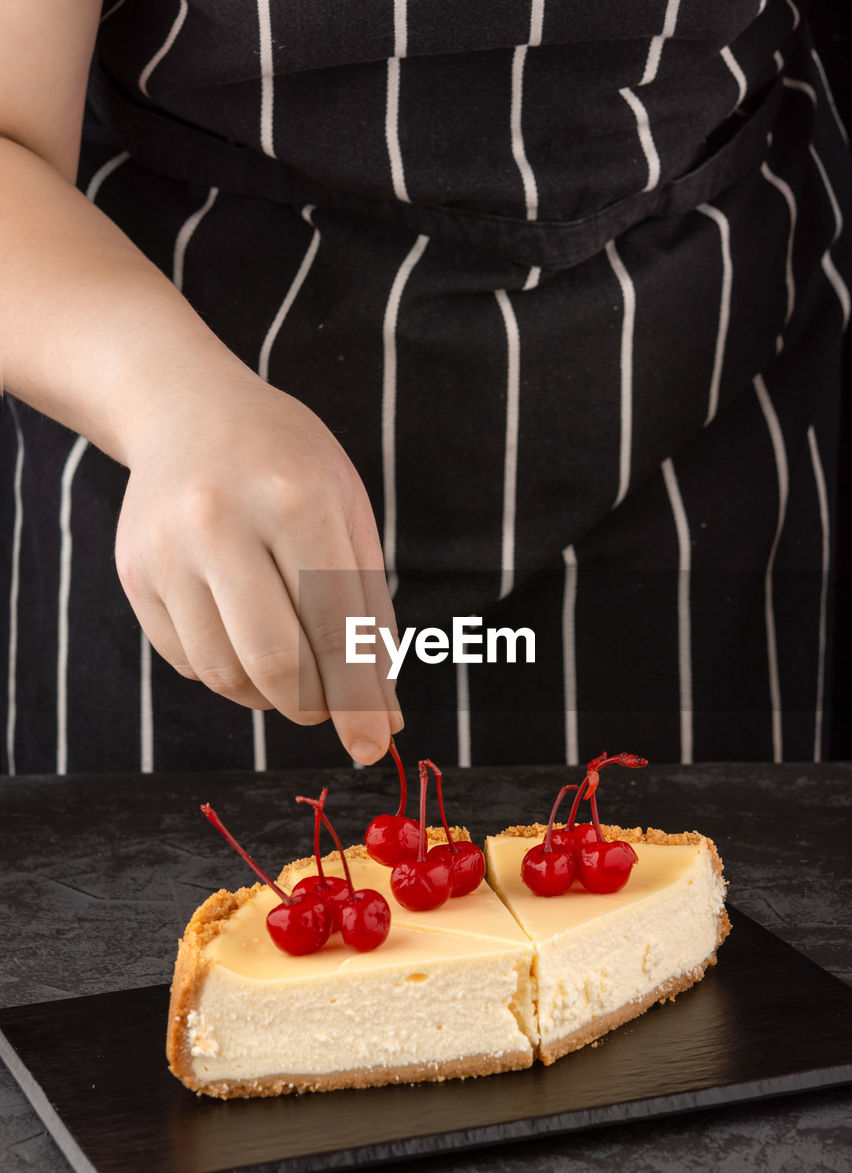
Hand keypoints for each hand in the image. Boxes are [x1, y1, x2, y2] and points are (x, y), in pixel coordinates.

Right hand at [114, 371, 401, 763]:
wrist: (186, 410)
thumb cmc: (288, 467)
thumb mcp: (347, 516)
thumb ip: (369, 616)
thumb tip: (383, 719)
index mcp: (294, 498)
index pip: (334, 627)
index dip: (357, 700)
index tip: (372, 747)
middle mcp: (220, 521)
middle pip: (274, 662)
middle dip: (313, 705)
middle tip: (327, 705)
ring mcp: (166, 549)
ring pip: (225, 674)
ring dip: (269, 695)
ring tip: (288, 664)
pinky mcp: (133, 573)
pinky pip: (187, 663)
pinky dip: (227, 673)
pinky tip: (242, 633)